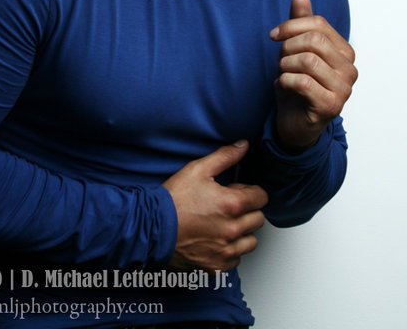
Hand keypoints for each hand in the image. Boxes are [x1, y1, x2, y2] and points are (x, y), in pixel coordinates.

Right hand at [162, 141, 267, 272]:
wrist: (152, 227)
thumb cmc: (174, 199)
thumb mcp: (198, 169)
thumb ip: (225, 156)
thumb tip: (243, 146)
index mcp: (232, 204)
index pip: (261, 198)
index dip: (250, 192)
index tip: (239, 192)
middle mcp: (233, 230)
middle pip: (258, 220)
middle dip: (248, 211)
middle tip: (229, 207)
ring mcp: (225, 251)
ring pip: (250, 242)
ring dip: (242, 232)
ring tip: (224, 224)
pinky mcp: (216, 266)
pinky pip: (235, 261)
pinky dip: (230, 252)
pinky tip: (216, 241)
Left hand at [270, 0, 357, 150]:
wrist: (294, 123)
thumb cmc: (297, 85)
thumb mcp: (295, 51)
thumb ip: (300, 25)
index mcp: (344, 52)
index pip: (318, 24)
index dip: (291, 25)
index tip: (273, 35)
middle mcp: (350, 69)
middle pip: (314, 40)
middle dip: (288, 47)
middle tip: (280, 60)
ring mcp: (343, 89)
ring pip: (307, 60)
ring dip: (285, 65)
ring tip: (283, 73)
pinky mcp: (330, 106)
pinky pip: (302, 82)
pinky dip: (285, 81)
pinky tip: (283, 86)